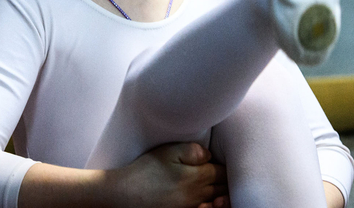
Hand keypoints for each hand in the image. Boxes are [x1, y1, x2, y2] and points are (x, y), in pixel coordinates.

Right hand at [107, 142, 228, 207]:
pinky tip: (208, 200)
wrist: (126, 194)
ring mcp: (191, 207)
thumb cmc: (146, 170)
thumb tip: (210, 155)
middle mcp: (198, 196)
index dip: (227, 165)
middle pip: (223, 189)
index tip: (226, 160)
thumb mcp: (168, 152)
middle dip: (227, 180)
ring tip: (221, 187)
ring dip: (222, 194)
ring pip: (216, 201)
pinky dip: (210, 205)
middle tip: (228, 172)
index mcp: (197, 178)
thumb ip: (192, 151)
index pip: (224, 172)